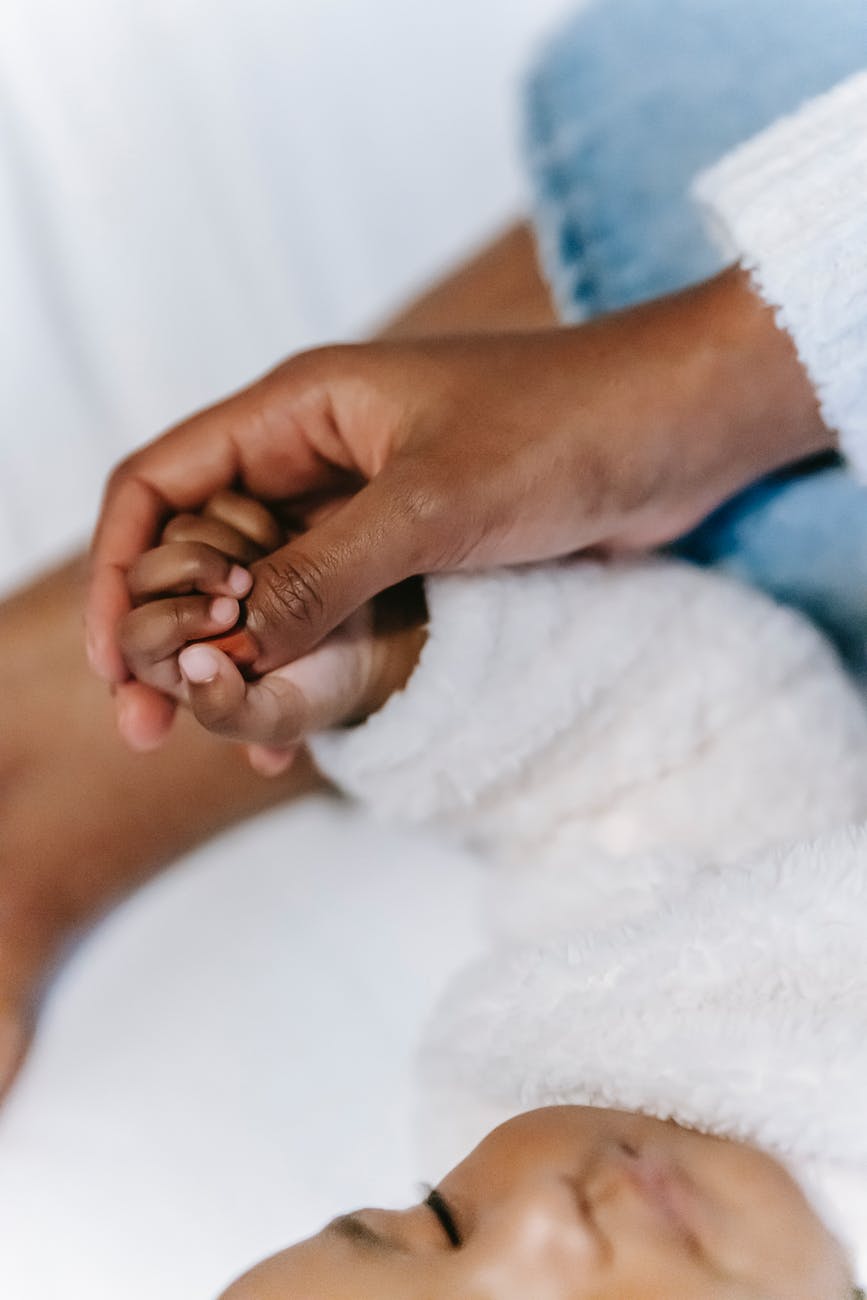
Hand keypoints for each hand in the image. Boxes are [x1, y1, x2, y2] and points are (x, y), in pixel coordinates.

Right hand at [89, 267, 829, 749]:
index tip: (117, 660)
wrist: (678, 433)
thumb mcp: (431, 507)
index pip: (160, 483)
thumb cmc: (563, 430)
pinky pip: (331, 613)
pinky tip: (298, 733)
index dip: (121, 569)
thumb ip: (322, 576)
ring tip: (229, 741)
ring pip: (265, 590)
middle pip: (200, 545)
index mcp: (297, 409)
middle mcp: (316, 455)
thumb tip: (225, 650)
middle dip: (170, 632)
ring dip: (238, 663)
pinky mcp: (411, 551)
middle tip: (156, 723)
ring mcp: (364, 506)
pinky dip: (305, 668)